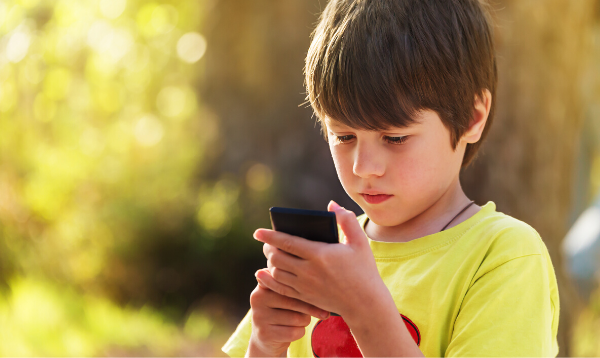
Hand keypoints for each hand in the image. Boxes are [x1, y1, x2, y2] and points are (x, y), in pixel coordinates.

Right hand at [247, 275, 330, 356]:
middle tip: (324, 313)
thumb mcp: (283, 295)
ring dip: (305, 321)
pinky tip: (296, 330)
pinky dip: (300, 332)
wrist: (265, 336)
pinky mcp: (264, 334)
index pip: (290, 284)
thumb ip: (295, 287)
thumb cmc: (281, 310)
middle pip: (294, 301)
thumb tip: (322, 288)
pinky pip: (293, 332)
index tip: (324, 295)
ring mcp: (259, 316)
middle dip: (311, 308)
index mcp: (263, 284)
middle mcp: (258, 298)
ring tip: (302, 320)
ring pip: (296, 318)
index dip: (307, 290)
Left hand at [254, 200, 387, 316]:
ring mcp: (305, 286)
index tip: (257, 232)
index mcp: (320, 254)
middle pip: (277, 257)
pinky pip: (279, 288)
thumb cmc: (364, 270)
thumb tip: (331, 204)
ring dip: (270, 262)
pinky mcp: (304, 297)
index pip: (287, 242)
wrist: (365, 304)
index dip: (270, 236)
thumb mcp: (359, 242)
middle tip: (268, 242)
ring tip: (272, 254)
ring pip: (276, 272)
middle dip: (269, 248)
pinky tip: (265, 274)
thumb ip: (346, 219)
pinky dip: (270, 280)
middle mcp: (308, 271)